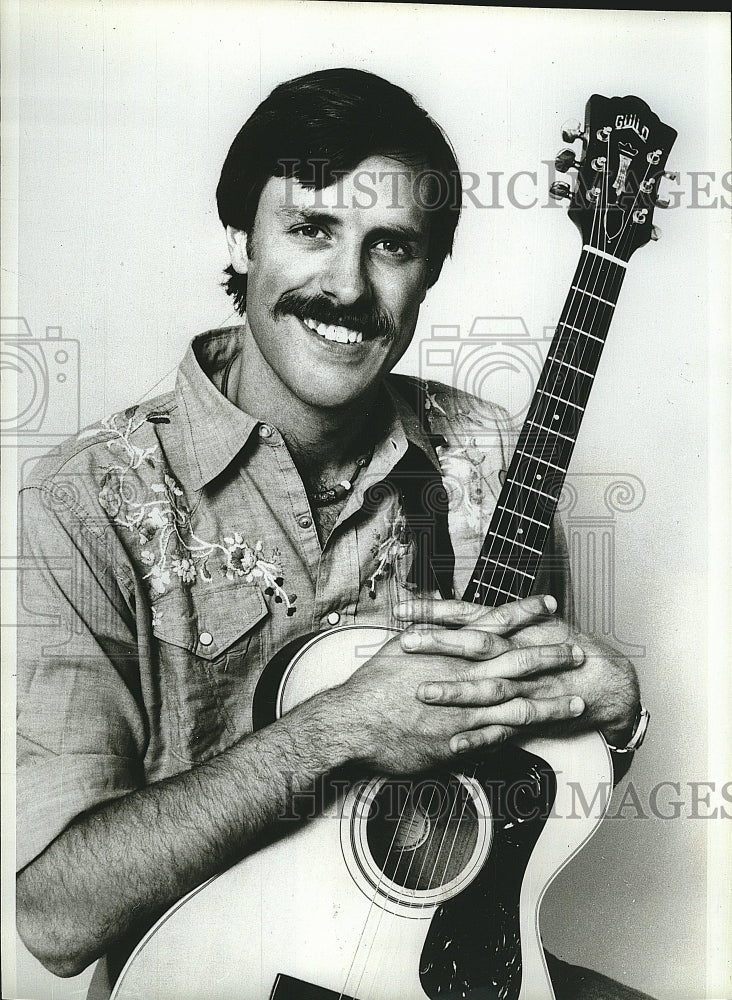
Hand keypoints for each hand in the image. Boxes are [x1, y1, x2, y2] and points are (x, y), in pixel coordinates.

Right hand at [327, 594, 586, 773]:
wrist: (355, 722)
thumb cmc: (373, 683)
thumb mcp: (399, 643)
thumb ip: (427, 629)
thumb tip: (439, 609)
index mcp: (450, 650)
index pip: (496, 624)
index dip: (526, 613)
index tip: (550, 603)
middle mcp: (464, 678)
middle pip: (518, 664)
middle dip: (552, 657)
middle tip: (579, 653)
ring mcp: (466, 713)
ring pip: (520, 706)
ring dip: (552, 704)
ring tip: (579, 703)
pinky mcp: (459, 743)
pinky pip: (498, 739)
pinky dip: (520, 734)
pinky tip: (540, 733)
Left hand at [393, 596, 640, 747]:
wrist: (608, 681)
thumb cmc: (564, 646)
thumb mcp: (530, 623)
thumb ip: (491, 618)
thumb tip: (449, 611)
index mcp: (514, 628)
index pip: (467, 614)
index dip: (434, 611)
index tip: (401, 610)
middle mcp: (518, 654)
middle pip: (474, 646)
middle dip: (440, 644)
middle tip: (405, 644)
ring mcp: (524, 688)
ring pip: (487, 688)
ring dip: (455, 690)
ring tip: (422, 692)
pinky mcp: (530, 719)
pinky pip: (502, 731)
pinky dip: (480, 739)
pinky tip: (454, 744)